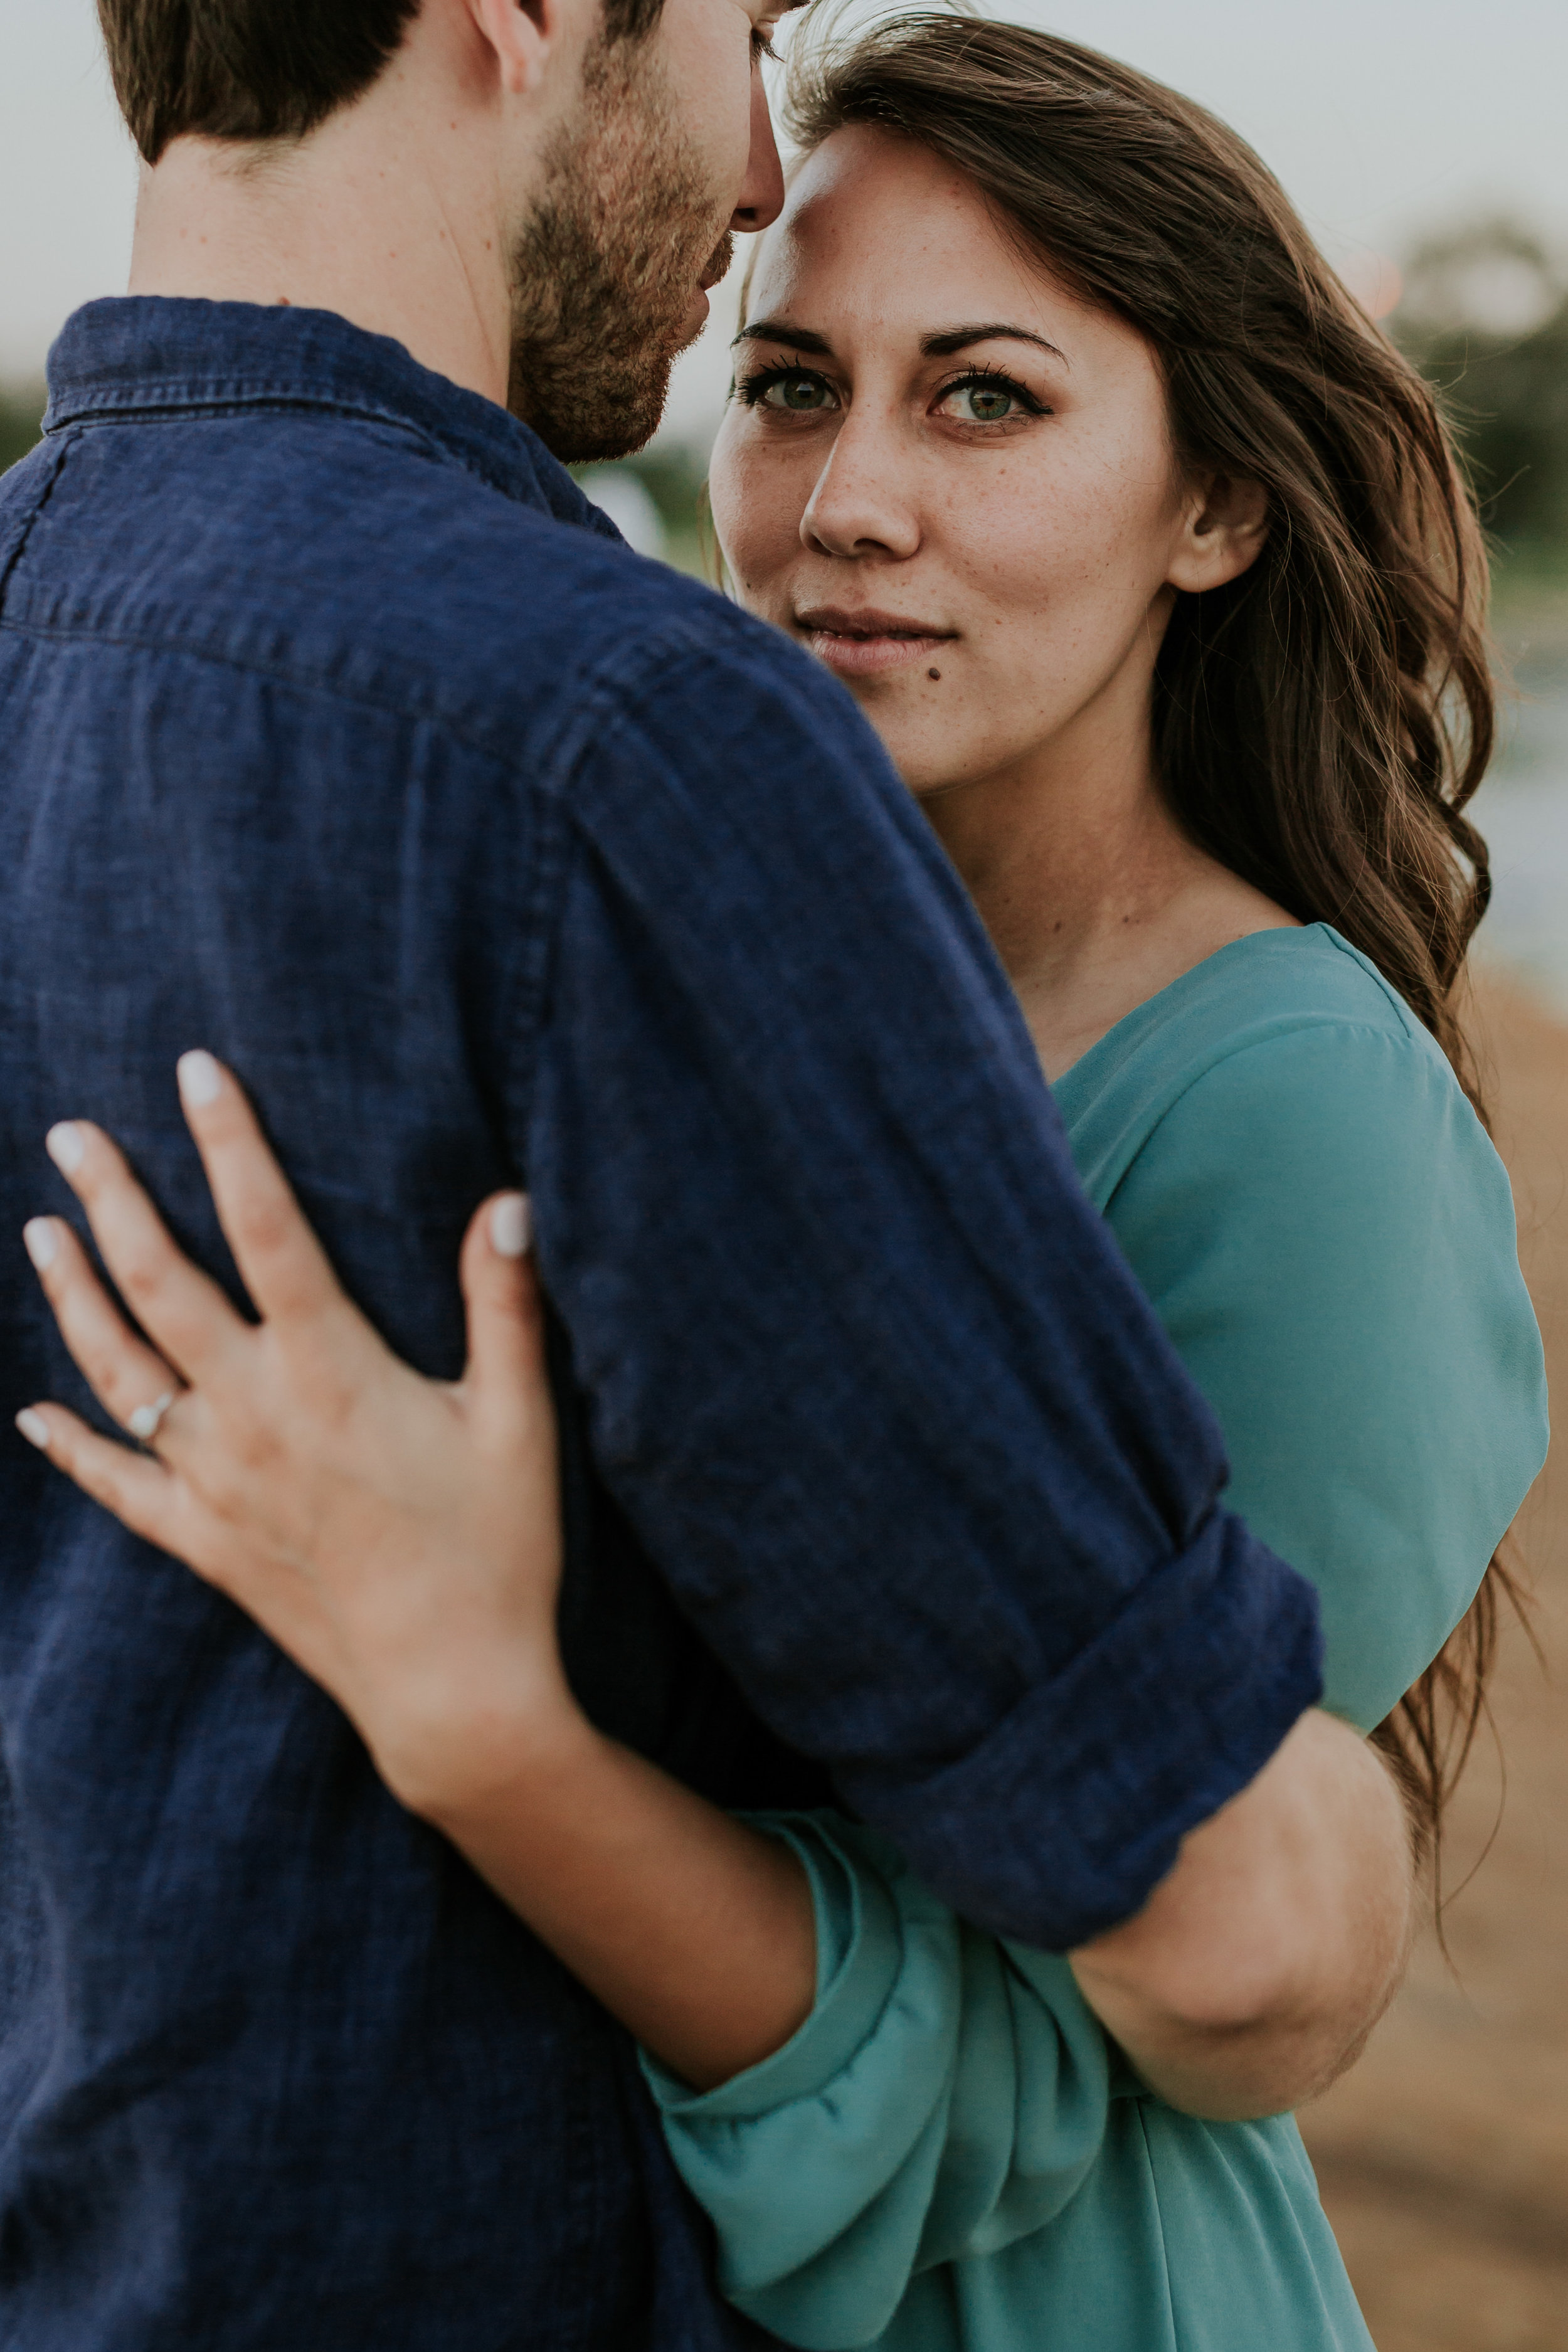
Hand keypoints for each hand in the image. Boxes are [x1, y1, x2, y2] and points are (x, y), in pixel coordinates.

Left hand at [16, 1052, 575, 1816]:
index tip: (195, 1070)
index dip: (230, 1141)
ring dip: (72, 1296)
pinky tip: (34, 1414)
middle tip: (71, 1132)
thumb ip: (504, 1304)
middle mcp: (253, 1416)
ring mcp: (217, 1484)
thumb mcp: (517, 1419)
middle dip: (111, 1199)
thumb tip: (507, 1199)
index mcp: (330, 1370)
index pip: (264, 1227)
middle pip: (159, 1284)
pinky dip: (70, 1447)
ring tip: (40, 1230)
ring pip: (118, 1372)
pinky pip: (118, 1487)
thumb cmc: (498, 1551)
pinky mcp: (205, 1546)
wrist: (452, 1693)